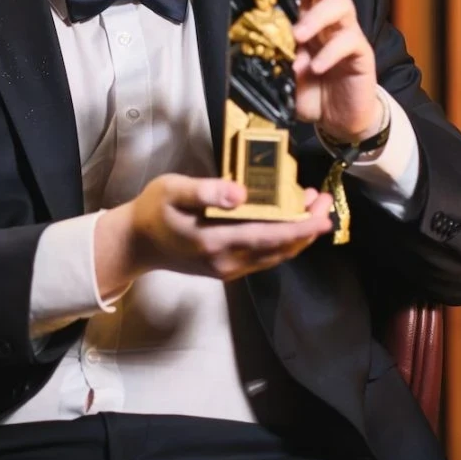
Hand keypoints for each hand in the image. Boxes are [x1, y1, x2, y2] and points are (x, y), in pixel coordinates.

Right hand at [95, 175, 332, 293]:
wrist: (135, 244)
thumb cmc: (153, 211)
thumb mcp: (173, 190)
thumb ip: (205, 191)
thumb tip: (240, 193)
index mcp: (215, 241)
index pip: (269, 236)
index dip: (300, 227)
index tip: (322, 214)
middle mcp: (226, 261)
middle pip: (279, 248)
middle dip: (307, 227)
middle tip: (325, 201)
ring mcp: (228, 269)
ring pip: (274, 255)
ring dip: (298, 234)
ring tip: (313, 207)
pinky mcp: (227, 269)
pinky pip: (264, 257)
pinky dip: (282, 240)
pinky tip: (287, 221)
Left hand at [273, 0, 382, 142]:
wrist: (338, 119)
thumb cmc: (309, 89)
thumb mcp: (280, 70)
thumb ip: (268, 54)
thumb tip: (245, 41)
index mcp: (307, 14)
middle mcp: (328, 17)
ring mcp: (346, 32)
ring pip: (341, 3)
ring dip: (317, 16)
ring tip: (298, 36)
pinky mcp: (360, 53)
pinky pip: (350, 41)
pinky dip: (330, 52)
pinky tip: (316, 67)